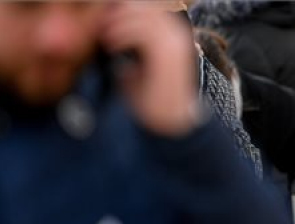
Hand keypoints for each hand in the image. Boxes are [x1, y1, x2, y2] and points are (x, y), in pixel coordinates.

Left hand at [100, 3, 199, 136]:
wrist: (168, 122)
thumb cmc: (149, 96)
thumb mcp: (135, 63)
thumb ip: (127, 41)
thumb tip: (105, 26)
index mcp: (170, 35)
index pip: (145, 8)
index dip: (123, 9)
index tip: (103, 20)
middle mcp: (176, 34)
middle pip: (143, 6)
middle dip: (118, 11)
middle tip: (99, 24)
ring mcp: (174, 42)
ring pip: (141, 14)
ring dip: (117, 22)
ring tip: (103, 36)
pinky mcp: (168, 53)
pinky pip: (141, 32)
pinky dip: (122, 35)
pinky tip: (111, 45)